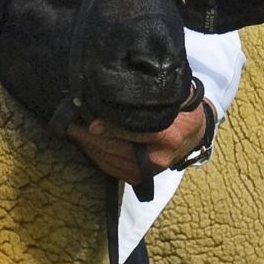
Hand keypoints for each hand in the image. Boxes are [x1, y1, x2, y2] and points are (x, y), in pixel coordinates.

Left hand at [66, 98, 210, 187]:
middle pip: (116, 148)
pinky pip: (111, 168)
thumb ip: (150, 95)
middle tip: (69, 122)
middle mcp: (159, 158)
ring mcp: (149, 171)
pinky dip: (94, 156)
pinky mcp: (140, 177)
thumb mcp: (171, 96)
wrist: (193, 133)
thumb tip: (122, 86)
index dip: (110, 128)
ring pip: (109, 160)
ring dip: (88, 146)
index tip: (90, 123)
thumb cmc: (179, 109)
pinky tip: (84, 143)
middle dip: (89, 136)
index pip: (133, 132)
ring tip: (72, 130)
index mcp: (169, 135)